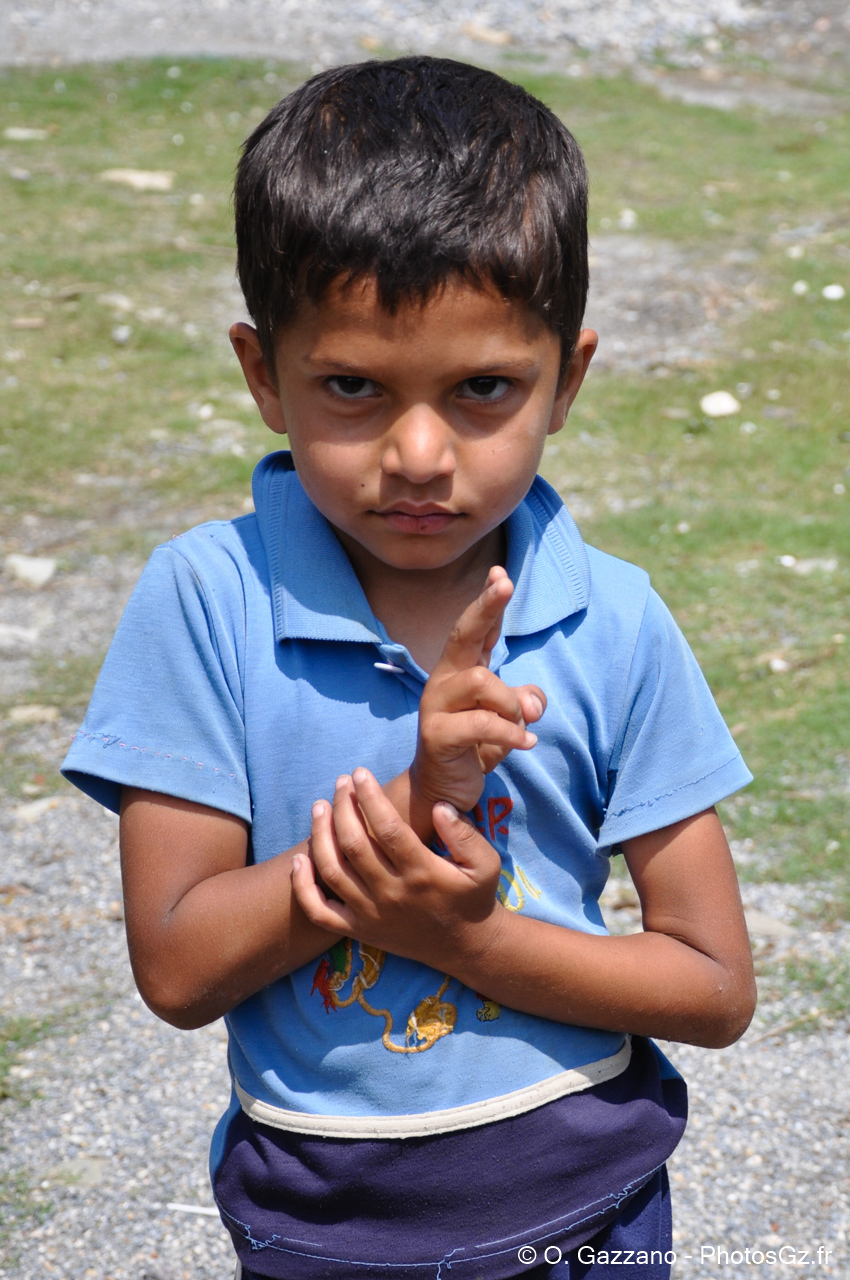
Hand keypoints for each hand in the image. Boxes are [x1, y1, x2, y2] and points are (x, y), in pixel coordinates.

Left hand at [292, 767, 503, 968]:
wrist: (465, 946)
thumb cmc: (474, 897)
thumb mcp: (486, 864)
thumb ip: (465, 835)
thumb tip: (439, 807)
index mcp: (423, 873)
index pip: (388, 828)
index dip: (370, 797)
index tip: (361, 773)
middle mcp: (392, 894)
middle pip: (354, 844)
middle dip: (342, 807)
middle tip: (340, 782)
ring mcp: (371, 915)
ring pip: (332, 871)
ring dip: (320, 835)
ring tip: (320, 807)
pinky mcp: (358, 930)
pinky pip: (319, 912)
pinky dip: (303, 886)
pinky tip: (300, 859)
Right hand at [409, 566, 545, 816]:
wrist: (442, 791)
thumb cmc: (475, 747)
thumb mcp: (509, 722)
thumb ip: (524, 702)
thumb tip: (533, 703)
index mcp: (461, 671)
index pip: (476, 630)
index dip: (489, 601)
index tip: (500, 573)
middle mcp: (444, 681)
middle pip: (463, 634)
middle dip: (485, 607)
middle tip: (504, 584)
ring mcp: (436, 707)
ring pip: (482, 681)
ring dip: (511, 703)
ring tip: (522, 725)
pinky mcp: (436, 735)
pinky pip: (480, 723)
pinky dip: (510, 732)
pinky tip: (525, 743)